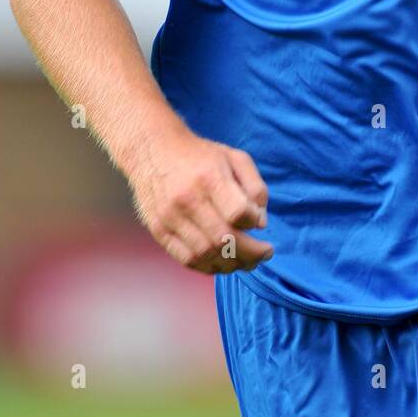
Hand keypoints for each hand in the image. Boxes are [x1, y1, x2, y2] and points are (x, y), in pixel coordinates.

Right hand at [128, 127, 272, 274]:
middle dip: (251, 253)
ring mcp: (170, 217)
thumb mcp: (234, 157)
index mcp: (209, 177)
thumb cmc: (199, 155)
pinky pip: (186, 259)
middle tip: (264, 254)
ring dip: (232, 264)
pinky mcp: (159, 230)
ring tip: (247, 262)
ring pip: (206, 254)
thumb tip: (260, 223)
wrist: (152, 149)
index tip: (259, 223)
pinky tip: (223, 263)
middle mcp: (187, 199)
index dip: (253, 222)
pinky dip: (208, 267)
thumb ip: (255, 187)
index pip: (238, 212)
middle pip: (224, 239)